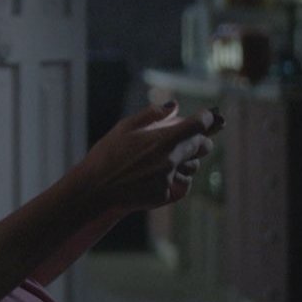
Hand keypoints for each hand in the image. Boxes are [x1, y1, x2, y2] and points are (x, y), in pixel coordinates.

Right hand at [73, 102, 220, 213]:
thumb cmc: (105, 155)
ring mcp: (170, 178)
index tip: (206, 117)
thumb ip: (152, 115)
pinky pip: (182, 184)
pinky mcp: (166, 194)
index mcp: (163, 139)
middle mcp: (171, 159)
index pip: (200, 124)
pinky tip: (158, 177)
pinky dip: (175, 179)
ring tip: (165, 160)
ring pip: (194, 166)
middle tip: (184, 139)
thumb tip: (174, 106)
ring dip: (186, 160)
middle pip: (203, 146)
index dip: (207, 118)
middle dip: (198, 140)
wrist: (94, 189)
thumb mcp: (124, 128)